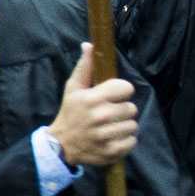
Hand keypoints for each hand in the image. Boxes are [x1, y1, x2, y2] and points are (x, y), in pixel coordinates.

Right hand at [48, 43, 137, 168]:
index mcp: (92, 99)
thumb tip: (89, 44)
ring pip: (133, 125)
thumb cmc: (70, 113)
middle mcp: (101, 117)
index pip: (126, 88)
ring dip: (124, 126)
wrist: (61, 145)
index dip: (120, 92)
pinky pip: (132, 141)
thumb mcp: (73, 88)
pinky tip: (112, 138)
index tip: (111, 97)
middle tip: (108, 114)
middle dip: (122, 110)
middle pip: (132, 108)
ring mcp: (107, 135)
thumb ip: (85, 67)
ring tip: (110, 127)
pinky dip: (125, 141)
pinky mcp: (112, 151)